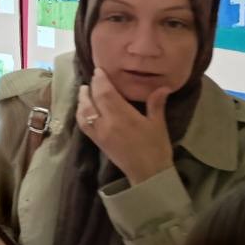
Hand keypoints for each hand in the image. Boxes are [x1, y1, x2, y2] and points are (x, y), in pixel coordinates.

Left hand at [76, 69, 172, 183]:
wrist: (148, 174)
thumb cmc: (156, 148)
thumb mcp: (158, 125)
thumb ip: (156, 104)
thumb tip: (163, 87)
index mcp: (123, 117)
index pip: (106, 94)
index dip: (100, 80)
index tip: (99, 70)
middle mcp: (107, 124)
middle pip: (94, 100)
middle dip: (92, 86)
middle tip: (94, 75)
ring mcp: (99, 133)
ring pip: (84, 112)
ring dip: (83, 98)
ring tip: (85, 89)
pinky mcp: (97, 142)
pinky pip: (83, 124)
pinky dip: (81, 113)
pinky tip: (84, 108)